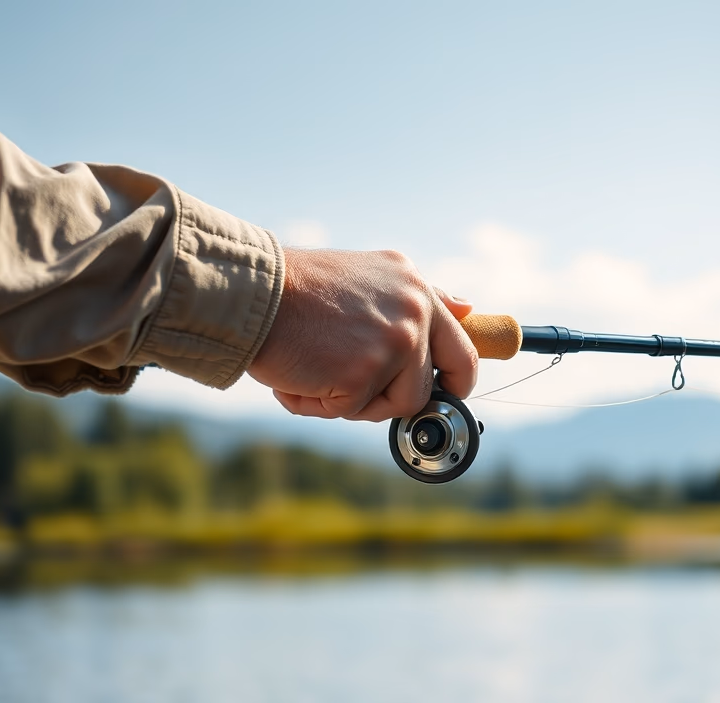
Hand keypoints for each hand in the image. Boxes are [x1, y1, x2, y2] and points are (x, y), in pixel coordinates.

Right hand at [247, 248, 477, 421]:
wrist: (252, 291)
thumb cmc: (298, 288)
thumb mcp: (370, 275)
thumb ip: (419, 298)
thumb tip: (467, 308)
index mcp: (415, 287)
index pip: (461, 342)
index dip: (458, 376)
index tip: (448, 389)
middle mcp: (413, 313)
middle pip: (433, 385)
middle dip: (409, 402)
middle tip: (376, 398)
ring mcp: (393, 345)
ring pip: (395, 405)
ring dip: (357, 401)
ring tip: (319, 370)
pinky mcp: (363, 376)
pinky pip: (350, 411)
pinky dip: (318, 402)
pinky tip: (298, 373)